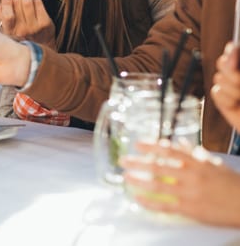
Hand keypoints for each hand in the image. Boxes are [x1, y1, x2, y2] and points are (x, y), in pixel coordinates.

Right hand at [0, 0, 54, 45]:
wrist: (40, 49)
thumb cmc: (23, 36)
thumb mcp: (9, 30)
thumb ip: (4, 16)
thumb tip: (2, 2)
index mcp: (10, 31)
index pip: (7, 15)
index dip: (6, 2)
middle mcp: (22, 30)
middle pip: (18, 4)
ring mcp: (34, 27)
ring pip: (28, 3)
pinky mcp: (45, 23)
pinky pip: (39, 5)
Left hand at [121, 141, 239, 226]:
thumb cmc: (231, 184)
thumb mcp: (215, 164)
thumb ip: (195, 153)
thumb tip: (180, 141)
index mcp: (198, 163)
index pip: (169, 150)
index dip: (151, 146)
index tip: (136, 143)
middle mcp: (191, 176)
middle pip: (158, 167)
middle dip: (137, 163)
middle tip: (122, 160)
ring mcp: (189, 193)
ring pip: (158, 186)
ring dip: (139, 180)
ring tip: (126, 177)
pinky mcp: (190, 210)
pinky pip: (164, 206)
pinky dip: (149, 202)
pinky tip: (137, 198)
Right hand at [212, 42, 239, 130]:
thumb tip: (232, 51)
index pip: (234, 51)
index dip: (231, 52)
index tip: (234, 55)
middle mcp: (238, 74)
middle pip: (222, 62)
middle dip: (231, 74)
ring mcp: (231, 87)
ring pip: (218, 78)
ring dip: (232, 90)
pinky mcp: (224, 100)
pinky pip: (215, 92)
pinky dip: (226, 100)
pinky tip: (236, 105)